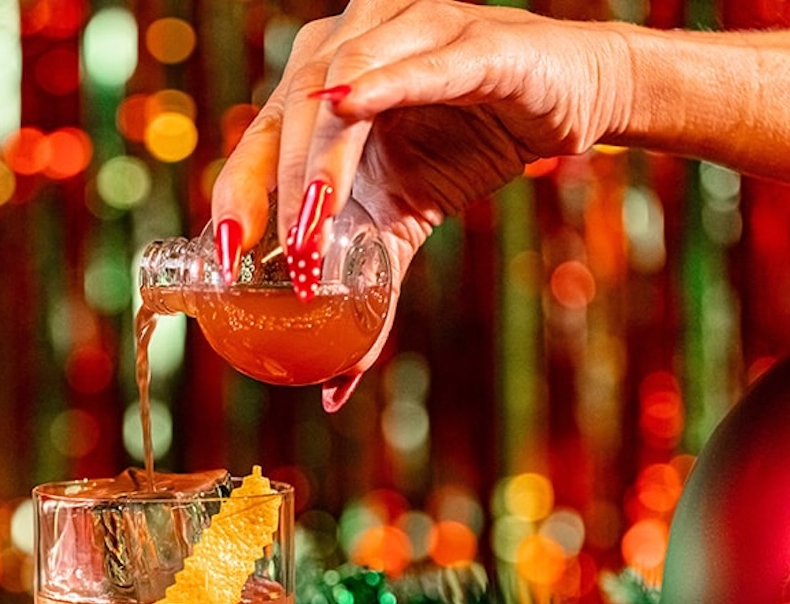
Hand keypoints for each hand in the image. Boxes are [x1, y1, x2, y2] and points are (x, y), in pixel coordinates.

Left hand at [210, 0, 634, 406]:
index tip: (224, 259)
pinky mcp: (471, 38)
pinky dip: (386, 83)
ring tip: (313, 225)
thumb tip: (336, 383)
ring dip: (322, 159)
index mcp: (314, 91)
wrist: (565, 98)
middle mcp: (344, 48)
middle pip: (289, 113)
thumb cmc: (467, 143)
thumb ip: (366, 289)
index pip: (259, 140)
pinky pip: (420, 61)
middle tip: (283, 258)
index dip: (238, 194)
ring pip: (342, 88)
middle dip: (279, 189)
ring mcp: (402, 30)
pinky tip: (350, 105)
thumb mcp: (404, 221)